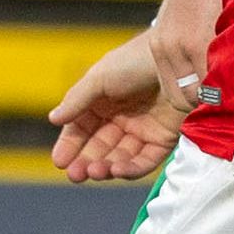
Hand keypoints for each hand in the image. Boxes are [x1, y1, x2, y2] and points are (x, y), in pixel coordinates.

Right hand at [48, 29, 191, 183]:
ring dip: (106, 168)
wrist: (179, 57)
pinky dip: (131, 169)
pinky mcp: (165, 138)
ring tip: (95, 172)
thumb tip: (53, 119)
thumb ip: (77, 100)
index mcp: (102, 102)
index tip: (59, 162)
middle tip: (76, 175)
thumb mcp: (99, 78)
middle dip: (86, 162)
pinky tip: (116, 171)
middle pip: (100, 147)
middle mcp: (122, 118)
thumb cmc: (136, 60)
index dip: (70, 146)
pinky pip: (146, 159)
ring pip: (121, 157)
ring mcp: (143, 129)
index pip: (81, 129)